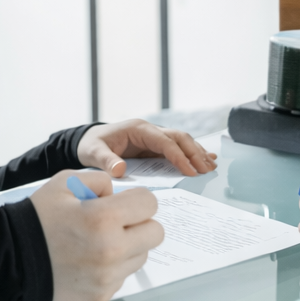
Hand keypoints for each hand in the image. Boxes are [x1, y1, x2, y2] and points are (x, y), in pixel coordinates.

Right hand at [30, 169, 163, 300]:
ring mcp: (108, 277)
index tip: (122, 203)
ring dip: (128, 246)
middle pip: (155, 233)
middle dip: (139, 223)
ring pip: (142, 256)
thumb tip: (120, 194)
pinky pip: (124, 275)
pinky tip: (90, 259)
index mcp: (104, 218)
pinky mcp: (102, 295)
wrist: (11, 257)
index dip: (136, 199)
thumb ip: (100, 180)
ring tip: (99, 241)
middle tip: (116, 222)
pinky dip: (114, 266)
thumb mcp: (65, 182)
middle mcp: (111, 251)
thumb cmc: (38, 218)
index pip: (149, 204)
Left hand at [77, 119, 216, 177]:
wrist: (88, 141)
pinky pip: (177, 148)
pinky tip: (206, 159)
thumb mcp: (94, 152)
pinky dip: (192, 153)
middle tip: (207, 170)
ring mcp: (154, 137)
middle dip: (195, 152)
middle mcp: (149, 130)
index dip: (179, 156)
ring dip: (197, 152)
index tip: (190, 171)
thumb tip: (120, 170)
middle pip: (179, 137)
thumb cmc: (91, 145)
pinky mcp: (155, 146)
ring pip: (182, 141)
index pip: (165, 141)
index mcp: (138, 129)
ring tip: (211, 166)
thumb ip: (106, 161)